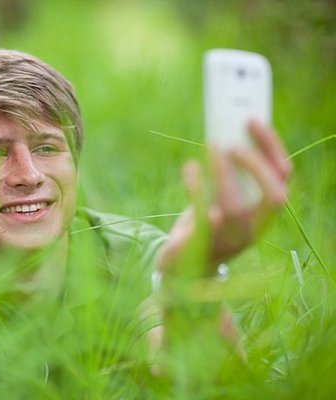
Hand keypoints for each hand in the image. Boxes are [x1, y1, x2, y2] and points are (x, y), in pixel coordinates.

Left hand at [159, 120, 291, 274]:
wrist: (180, 268)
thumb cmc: (204, 225)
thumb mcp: (222, 199)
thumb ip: (228, 175)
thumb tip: (221, 132)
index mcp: (263, 214)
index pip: (282, 178)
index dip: (272, 148)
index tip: (253, 121)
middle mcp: (253, 229)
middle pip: (275, 197)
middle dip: (257, 165)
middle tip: (231, 143)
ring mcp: (229, 241)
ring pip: (236, 209)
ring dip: (223, 174)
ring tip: (209, 148)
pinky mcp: (201, 245)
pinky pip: (202, 217)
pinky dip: (196, 190)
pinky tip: (190, 167)